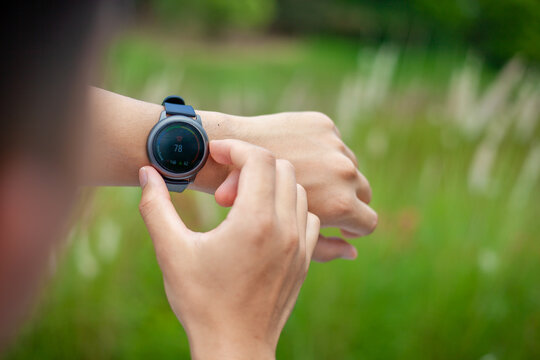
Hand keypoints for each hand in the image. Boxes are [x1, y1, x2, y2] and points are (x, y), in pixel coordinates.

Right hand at [138, 139, 319, 359]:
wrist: (233, 346)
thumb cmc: (201, 301)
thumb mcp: (172, 251)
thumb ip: (156, 207)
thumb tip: (146, 173)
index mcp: (255, 221)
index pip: (259, 159)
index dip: (235, 148)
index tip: (215, 152)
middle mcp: (285, 228)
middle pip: (282, 168)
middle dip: (251, 166)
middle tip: (223, 192)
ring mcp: (301, 244)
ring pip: (298, 190)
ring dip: (271, 186)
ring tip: (241, 207)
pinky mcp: (306, 259)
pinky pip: (309, 217)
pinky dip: (289, 207)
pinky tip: (264, 224)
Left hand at [196, 111, 376, 261]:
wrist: (216, 156)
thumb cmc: (244, 207)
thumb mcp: (285, 237)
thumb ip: (324, 248)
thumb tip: (353, 252)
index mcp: (339, 204)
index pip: (367, 222)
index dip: (354, 227)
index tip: (339, 227)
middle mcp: (343, 172)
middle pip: (363, 191)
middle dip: (347, 199)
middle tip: (322, 203)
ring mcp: (335, 145)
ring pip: (349, 165)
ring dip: (334, 173)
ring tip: (304, 179)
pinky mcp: (323, 123)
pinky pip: (332, 142)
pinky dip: (320, 150)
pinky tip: (293, 157)